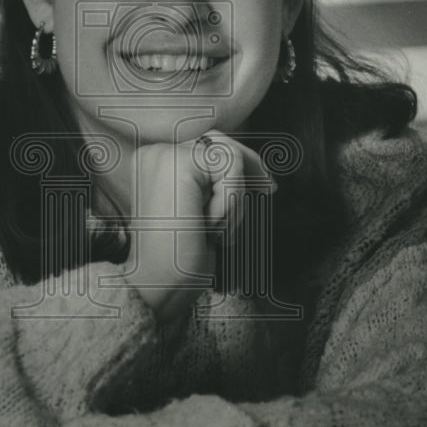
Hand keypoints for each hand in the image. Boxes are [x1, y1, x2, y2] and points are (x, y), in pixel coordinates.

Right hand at [128, 129, 267, 322]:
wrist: (158, 285)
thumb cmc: (180, 258)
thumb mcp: (202, 212)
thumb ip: (215, 184)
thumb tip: (257, 167)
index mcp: (156, 164)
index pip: (206, 146)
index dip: (240, 164)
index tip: (267, 185)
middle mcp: (155, 153)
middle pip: (219, 141)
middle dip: (250, 165)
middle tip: (271, 189)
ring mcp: (164, 154)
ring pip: (228, 155)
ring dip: (234, 199)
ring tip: (215, 230)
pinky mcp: (178, 162)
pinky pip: (229, 167)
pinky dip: (230, 200)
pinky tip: (209, 226)